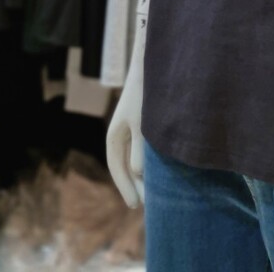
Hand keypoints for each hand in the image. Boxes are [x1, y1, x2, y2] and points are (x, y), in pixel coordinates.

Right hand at [106, 39, 145, 207]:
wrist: (150, 68)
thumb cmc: (145, 95)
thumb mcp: (142, 123)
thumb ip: (140, 148)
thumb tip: (137, 173)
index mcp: (114, 136)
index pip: (116, 168)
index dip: (125, 187)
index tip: (134, 205)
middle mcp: (120, 135)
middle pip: (124, 167)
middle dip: (135, 185)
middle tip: (147, 205)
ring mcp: (130, 130)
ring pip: (134, 160)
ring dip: (142, 176)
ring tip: (155, 194)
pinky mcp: (143, 125)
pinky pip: (142, 150)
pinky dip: (148, 163)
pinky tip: (160, 171)